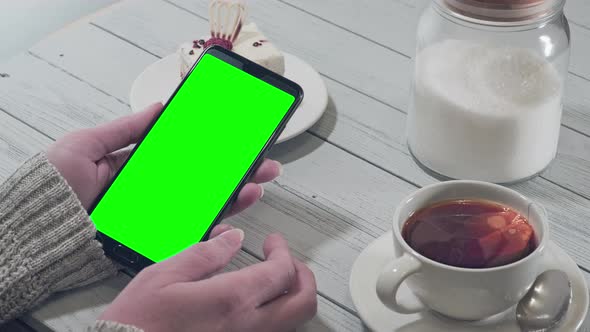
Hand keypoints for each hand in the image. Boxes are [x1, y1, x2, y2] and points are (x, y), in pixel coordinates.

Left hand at [47, 103, 281, 212]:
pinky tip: (232, 217)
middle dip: (234, 170)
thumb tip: (160, 106)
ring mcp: (153, 213)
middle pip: (200, 178)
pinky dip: (213, 226)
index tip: (235, 137)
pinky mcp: (151, 235)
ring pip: (201, 204)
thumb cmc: (55, 187)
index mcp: (135, 165)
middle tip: (262, 162)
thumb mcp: (87, 145)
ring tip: (256, 184)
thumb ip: (127, 128)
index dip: (210, 146)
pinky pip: (187, 231)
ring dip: (233, 194)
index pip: (182, 153)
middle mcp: (149, 190)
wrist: (37, 230)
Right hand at [99, 225, 317, 331]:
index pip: (281, 272)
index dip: (283, 252)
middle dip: (303, 277)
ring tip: (275, 281)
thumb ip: (205, 254)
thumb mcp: (164, 276)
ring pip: (292, 322)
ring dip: (292, 297)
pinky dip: (275, 315)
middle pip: (303, 303)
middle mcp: (247, 327)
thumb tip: (233, 238)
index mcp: (231, 301)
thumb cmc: (137, 324)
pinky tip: (256, 305)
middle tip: (287, 262)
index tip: (273, 243)